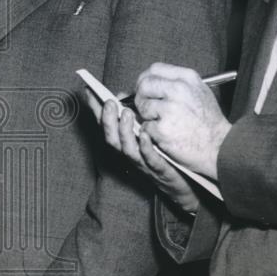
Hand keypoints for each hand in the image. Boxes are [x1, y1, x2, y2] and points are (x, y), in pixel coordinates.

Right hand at [88, 92, 199, 213]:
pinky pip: (150, 159)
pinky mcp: (159, 169)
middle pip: (112, 139)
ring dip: (124, 132)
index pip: (105, 126)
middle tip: (109, 102)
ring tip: (127, 113)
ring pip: (127, 150)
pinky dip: (145, 147)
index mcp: (125, 143)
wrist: (186, 183)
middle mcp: (130, 154)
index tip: (90, 92)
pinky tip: (145, 135)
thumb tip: (122, 95)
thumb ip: (134, 114)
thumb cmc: (164, 154)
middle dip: (107, 121)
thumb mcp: (146, 129)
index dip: (96, 110)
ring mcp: (144, 163)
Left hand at [133, 63, 230, 180]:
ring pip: (143, 106)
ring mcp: (170, 109)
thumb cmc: (208, 122)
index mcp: (187, 79)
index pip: (155, 69)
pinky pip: (145, 126)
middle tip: (147, 108)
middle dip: (141, 97)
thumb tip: (149, 82)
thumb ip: (176, 83)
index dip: (145, 79)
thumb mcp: (199, 92)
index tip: (145, 89)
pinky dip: (151, 132)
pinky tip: (166, 135)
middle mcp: (178, 90)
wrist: (220, 148)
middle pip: (144, 85)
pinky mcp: (163, 129)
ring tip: (163, 123)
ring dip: (147, 116)